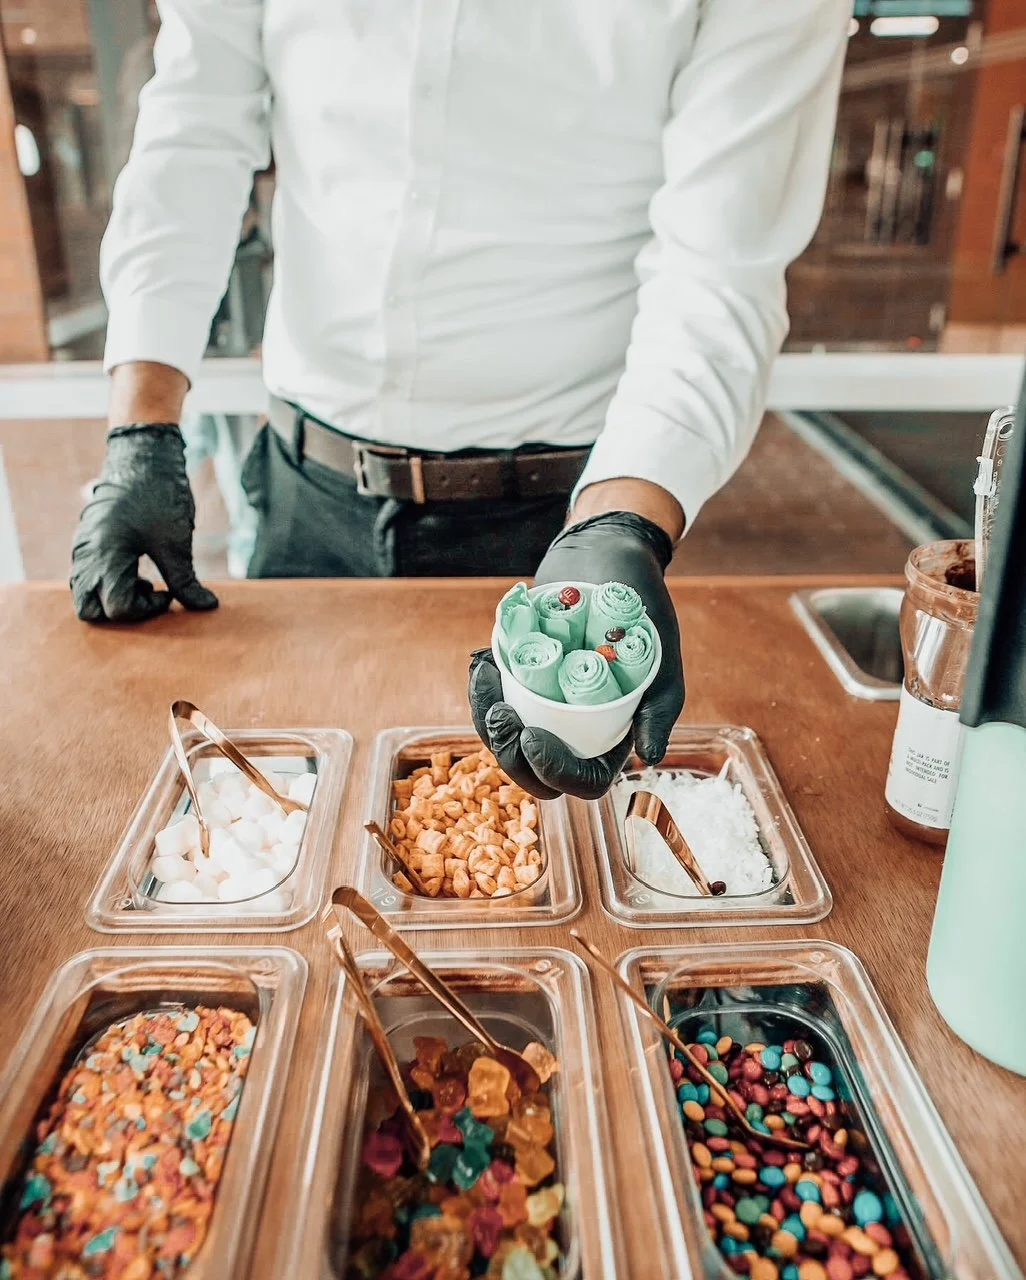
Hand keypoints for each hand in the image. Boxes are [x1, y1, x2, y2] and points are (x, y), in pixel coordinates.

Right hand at [71, 424, 218, 622]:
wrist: (144, 456)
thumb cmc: (159, 495)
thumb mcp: (177, 542)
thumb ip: (186, 581)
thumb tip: (208, 607)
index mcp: (105, 557)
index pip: (115, 609)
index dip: (146, 610)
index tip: (168, 593)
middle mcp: (85, 556)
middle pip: (90, 611)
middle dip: (123, 612)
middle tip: (151, 593)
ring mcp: (82, 549)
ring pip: (84, 595)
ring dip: (113, 598)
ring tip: (143, 582)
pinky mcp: (86, 542)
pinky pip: (86, 577)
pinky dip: (107, 584)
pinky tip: (134, 569)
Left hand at [469, 511, 683, 798]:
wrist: (610, 556)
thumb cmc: (642, 607)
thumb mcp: (660, 657)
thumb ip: (660, 708)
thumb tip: (648, 756)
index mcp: (612, 736)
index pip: (584, 779)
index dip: (555, 772)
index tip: (533, 739)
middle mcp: (576, 729)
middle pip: (537, 770)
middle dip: (511, 755)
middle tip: (502, 718)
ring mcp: (545, 706)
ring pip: (509, 741)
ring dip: (489, 726)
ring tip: (489, 691)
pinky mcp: (521, 680)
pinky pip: (494, 701)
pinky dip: (481, 691)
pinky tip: (482, 667)